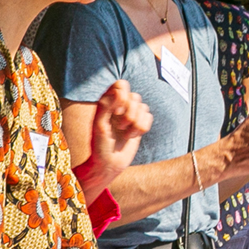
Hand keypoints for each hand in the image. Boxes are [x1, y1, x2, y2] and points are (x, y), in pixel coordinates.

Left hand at [81, 80, 152, 195]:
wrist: (109, 163)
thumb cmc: (100, 145)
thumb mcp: (99, 125)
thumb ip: (106, 106)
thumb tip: (118, 91)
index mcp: (106, 101)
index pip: (121, 84)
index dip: (123, 96)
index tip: (116, 110)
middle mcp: (119, 105)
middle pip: (134, 96)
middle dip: (129, 113)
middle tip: (119, 127)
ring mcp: (130, 114)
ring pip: (143, 107)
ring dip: (135, 123)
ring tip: (124, 133)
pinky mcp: (139, 124)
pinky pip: (149, 117)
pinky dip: (141, 128)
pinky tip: (131, 136)